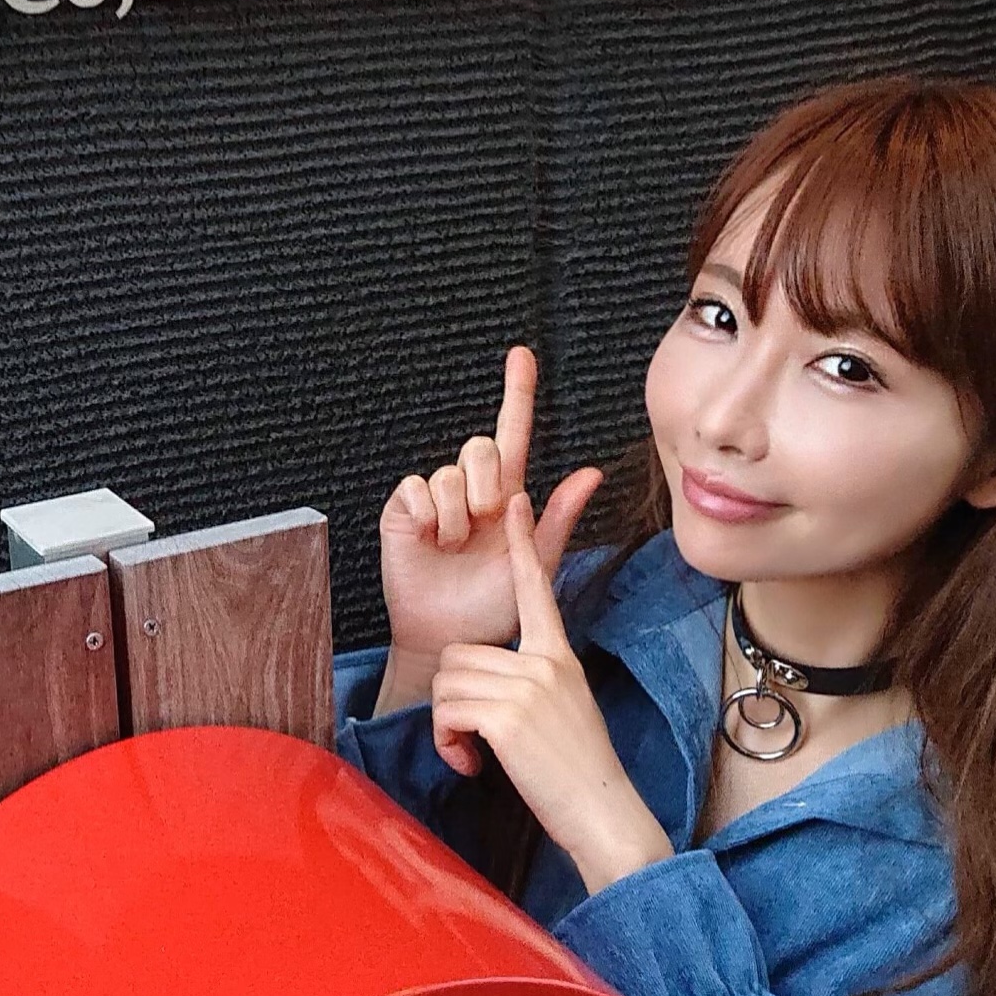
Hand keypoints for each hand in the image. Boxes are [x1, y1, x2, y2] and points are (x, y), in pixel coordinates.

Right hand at [378, 345, 603, 676]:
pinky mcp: (403, 513)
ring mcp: (434, 501)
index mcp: (505, 496)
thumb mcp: (535, 562)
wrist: (453, 640)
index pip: (513, 433)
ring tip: (457, 546)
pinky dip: (430, 515)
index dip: (517, 392)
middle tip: (488, 520)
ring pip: (448, 471)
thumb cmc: (493, 606)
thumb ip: (558, 517)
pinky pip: (416, 488)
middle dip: (488, 482)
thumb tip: (592, 472)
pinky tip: (432, 540)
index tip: (521, 355)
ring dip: (459, 513)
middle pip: (480, 445)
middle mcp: (469, 490)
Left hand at [430, 491, 671, 893]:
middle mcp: (544, 661)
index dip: (523, 546)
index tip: (518, 501)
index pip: (537, 589)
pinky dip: (448, 743)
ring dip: (448, 724)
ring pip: (447, 682)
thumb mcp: (564, 709)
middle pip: (459, 653)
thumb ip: (532, 683)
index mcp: (559, 654)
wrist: (604, 814)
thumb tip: (488, 682)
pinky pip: (447, 710)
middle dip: (452, 699)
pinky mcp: (508, 715)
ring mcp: (527, 686)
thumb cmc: (579, 774)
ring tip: (477, 753)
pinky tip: (472, 764)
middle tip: (474, 738)